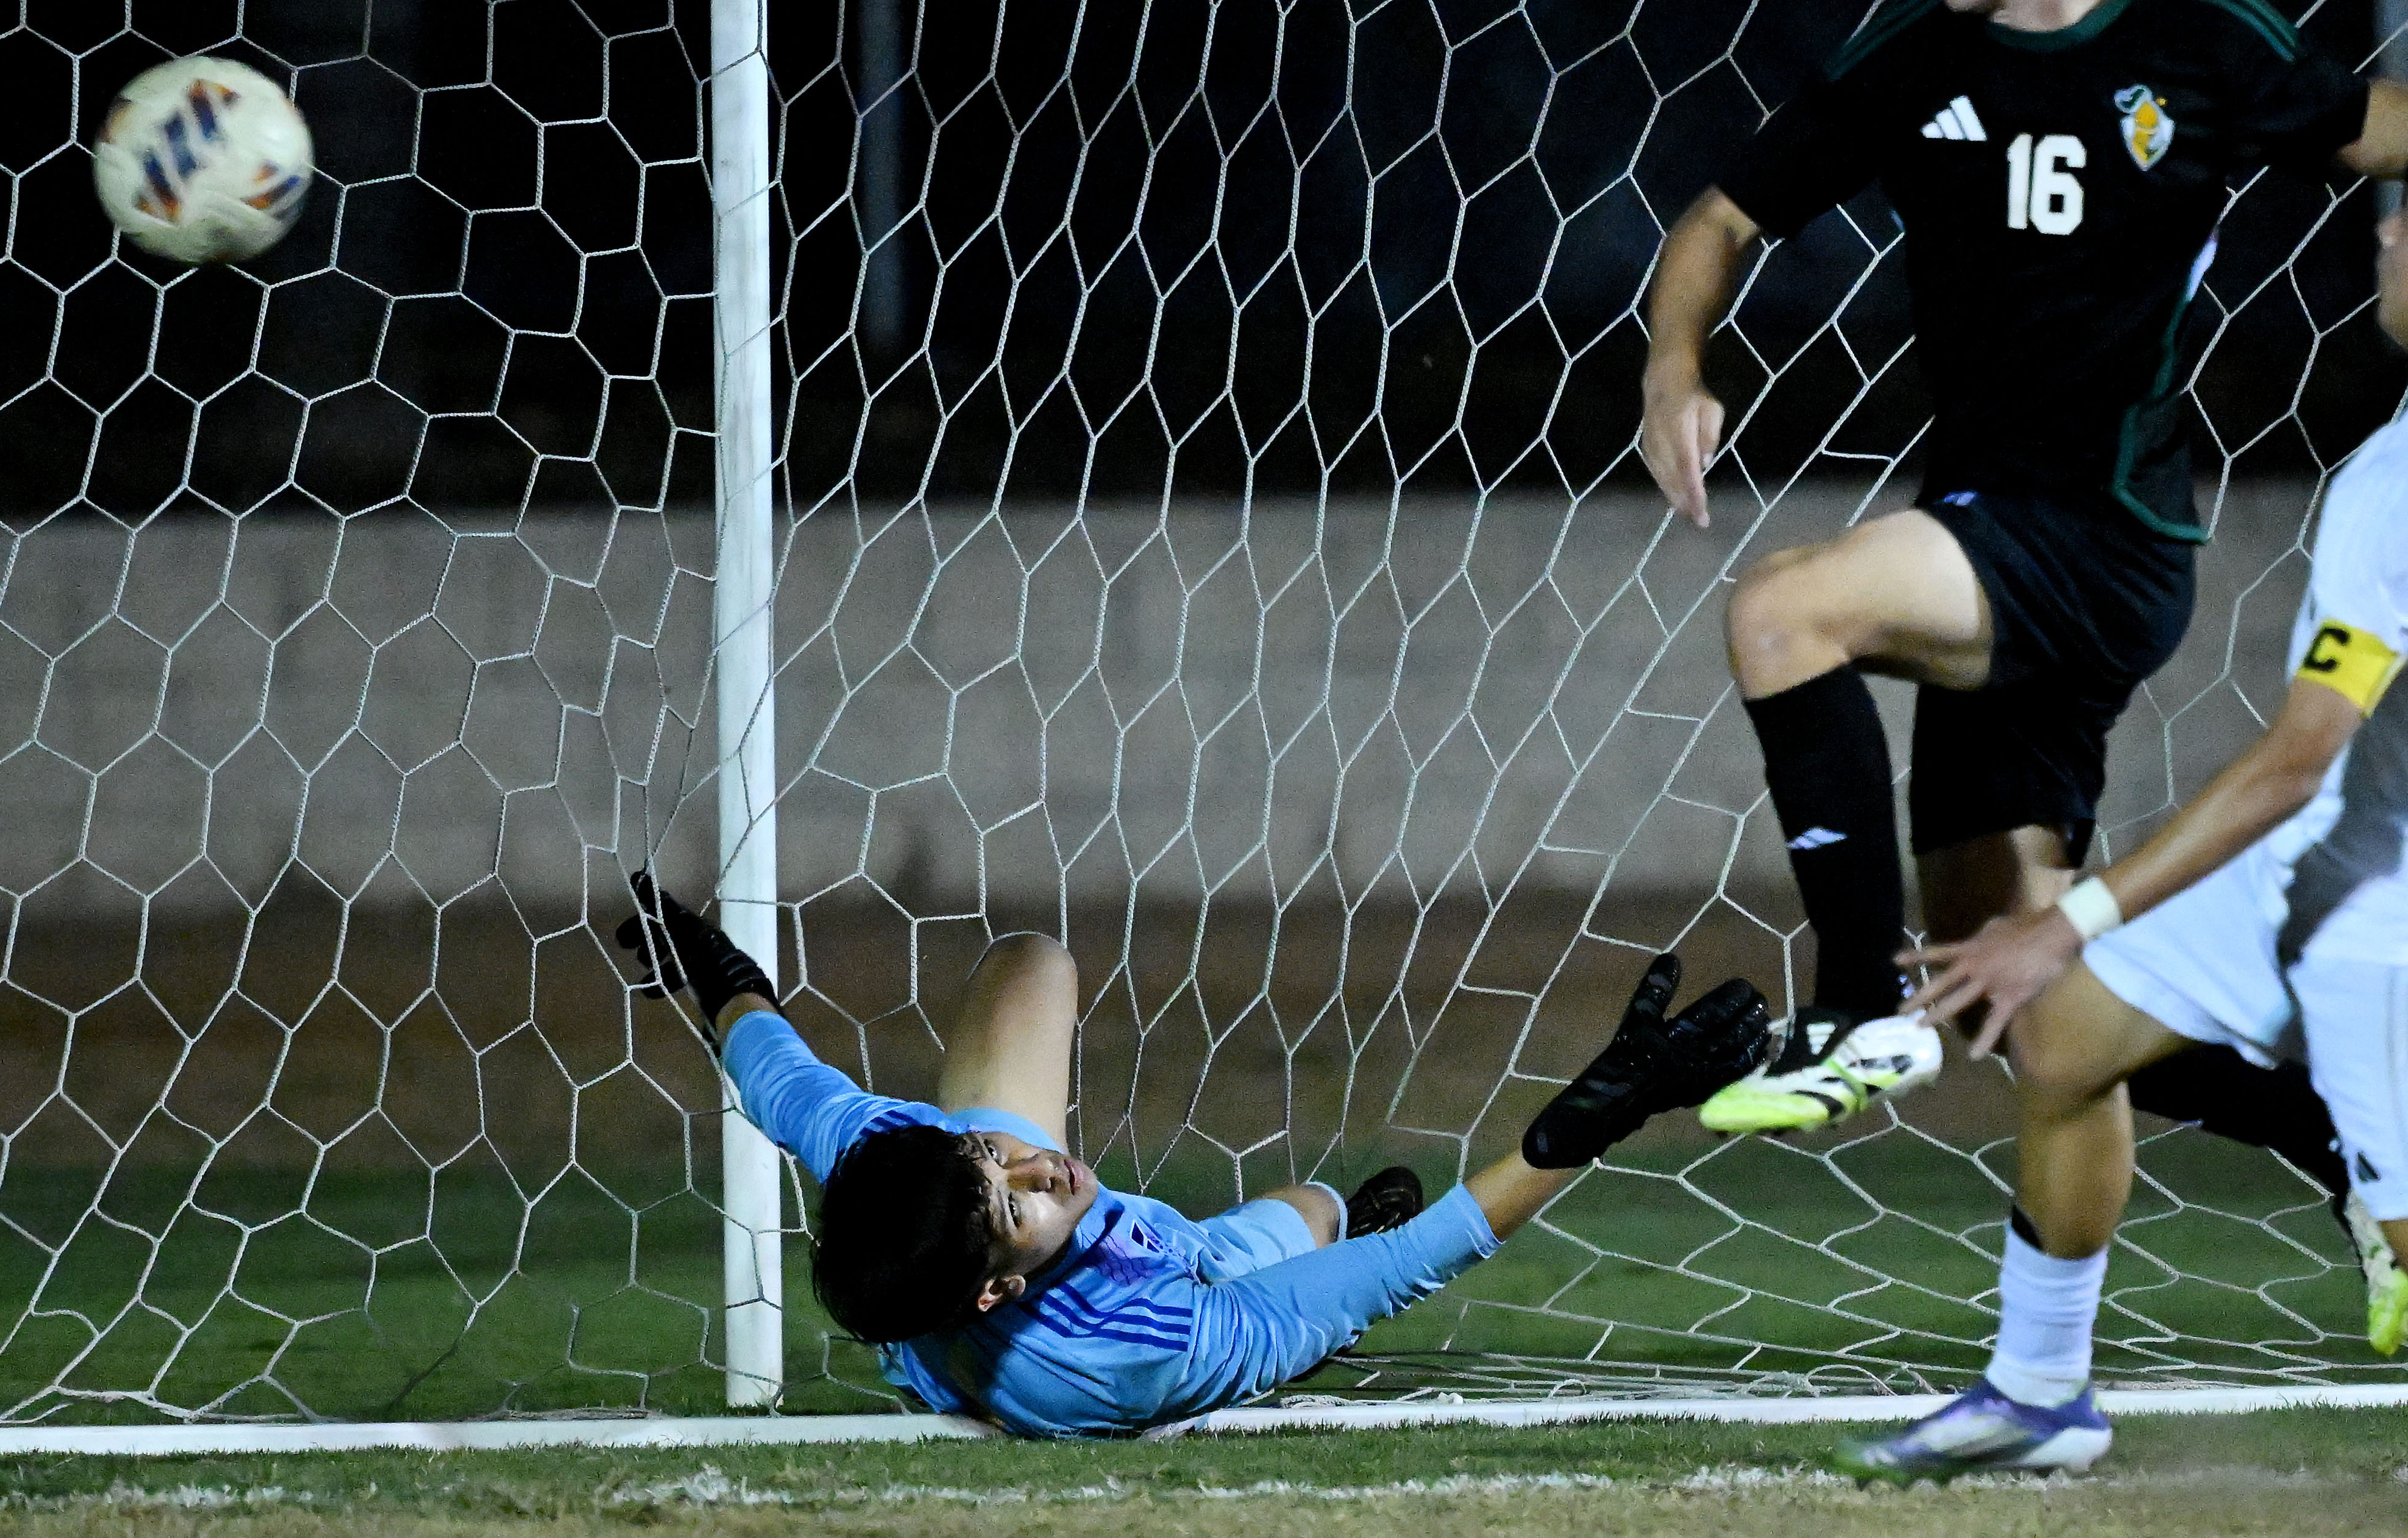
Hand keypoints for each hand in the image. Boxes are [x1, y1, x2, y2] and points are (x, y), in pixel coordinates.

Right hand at [614, 870, 773, 1029]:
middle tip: (628, 950)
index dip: (639, 923)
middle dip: (645, 941)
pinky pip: (677, 975)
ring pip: (669, 955)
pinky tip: (651, 993)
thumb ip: (659, 905)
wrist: (729, 988)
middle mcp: (693, 937)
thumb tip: (639, 875)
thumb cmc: (700, 956)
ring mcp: (696, 957)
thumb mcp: (678, 929)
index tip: (622, 938)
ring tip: (643, 973)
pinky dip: (663, 982)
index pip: (659, 915)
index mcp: (688, 923)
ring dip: (653, 961)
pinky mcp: (699, 977)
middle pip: (663, 934)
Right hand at [1522, 955, 1772, 1167]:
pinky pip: (1736, 1074)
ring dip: (1755, 1035)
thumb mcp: (1635, 1017)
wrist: (1618, 1097)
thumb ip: (1654, 990)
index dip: (1733, 998)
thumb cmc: (1625, 1054)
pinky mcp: (1708, 1090)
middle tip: (1759, 997)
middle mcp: (1697, 1058)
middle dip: (1750, 1013)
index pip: (1716, 1013)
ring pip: (1740, 1054)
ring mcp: (1705, 1077)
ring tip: (1763, 1018)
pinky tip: (1758, 1048)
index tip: (1744, 985)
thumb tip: (1672, 959)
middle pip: (1734, 1033)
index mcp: (1679, 1037)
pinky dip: (1751, 1059)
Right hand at [1640, 367, 1724, 528]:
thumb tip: (1705, 464)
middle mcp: (1661, 443)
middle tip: (1698, 521)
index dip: (1694, 494)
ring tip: (1687, 514)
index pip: (1687, 470)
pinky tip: (1673, 498)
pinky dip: (1665, 487)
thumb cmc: (1694, 397)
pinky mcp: (1646, 449)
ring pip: (1662, 479)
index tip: (1701, 513)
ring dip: (1674, 498)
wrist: (1663, 382)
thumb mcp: (1713, 409)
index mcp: (1678, 432)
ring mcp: (1651, 446)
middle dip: (1685, 503)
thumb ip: (1710, 436)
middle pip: (1673, 480)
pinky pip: (1656, 473)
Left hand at [1898, 907, 2085, 1060]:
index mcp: (1970, 950)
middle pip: (1940, 984)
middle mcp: (1973, 967)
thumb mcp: (1995, 926)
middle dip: (1920, 997)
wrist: (2050, 933)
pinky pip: (1995, 1021)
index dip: (1917, 957)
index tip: (1895, 961)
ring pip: (1958, 1002)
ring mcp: (1989, 984)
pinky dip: (1985, 1039)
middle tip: (1901, 1009)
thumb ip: (1983, 935)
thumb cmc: (2026, 926)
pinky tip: (1975, 1055)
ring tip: (1920, 1026)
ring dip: (1938, 1015)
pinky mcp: (2009, 997)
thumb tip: (1981, 934)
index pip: (1938, 953)